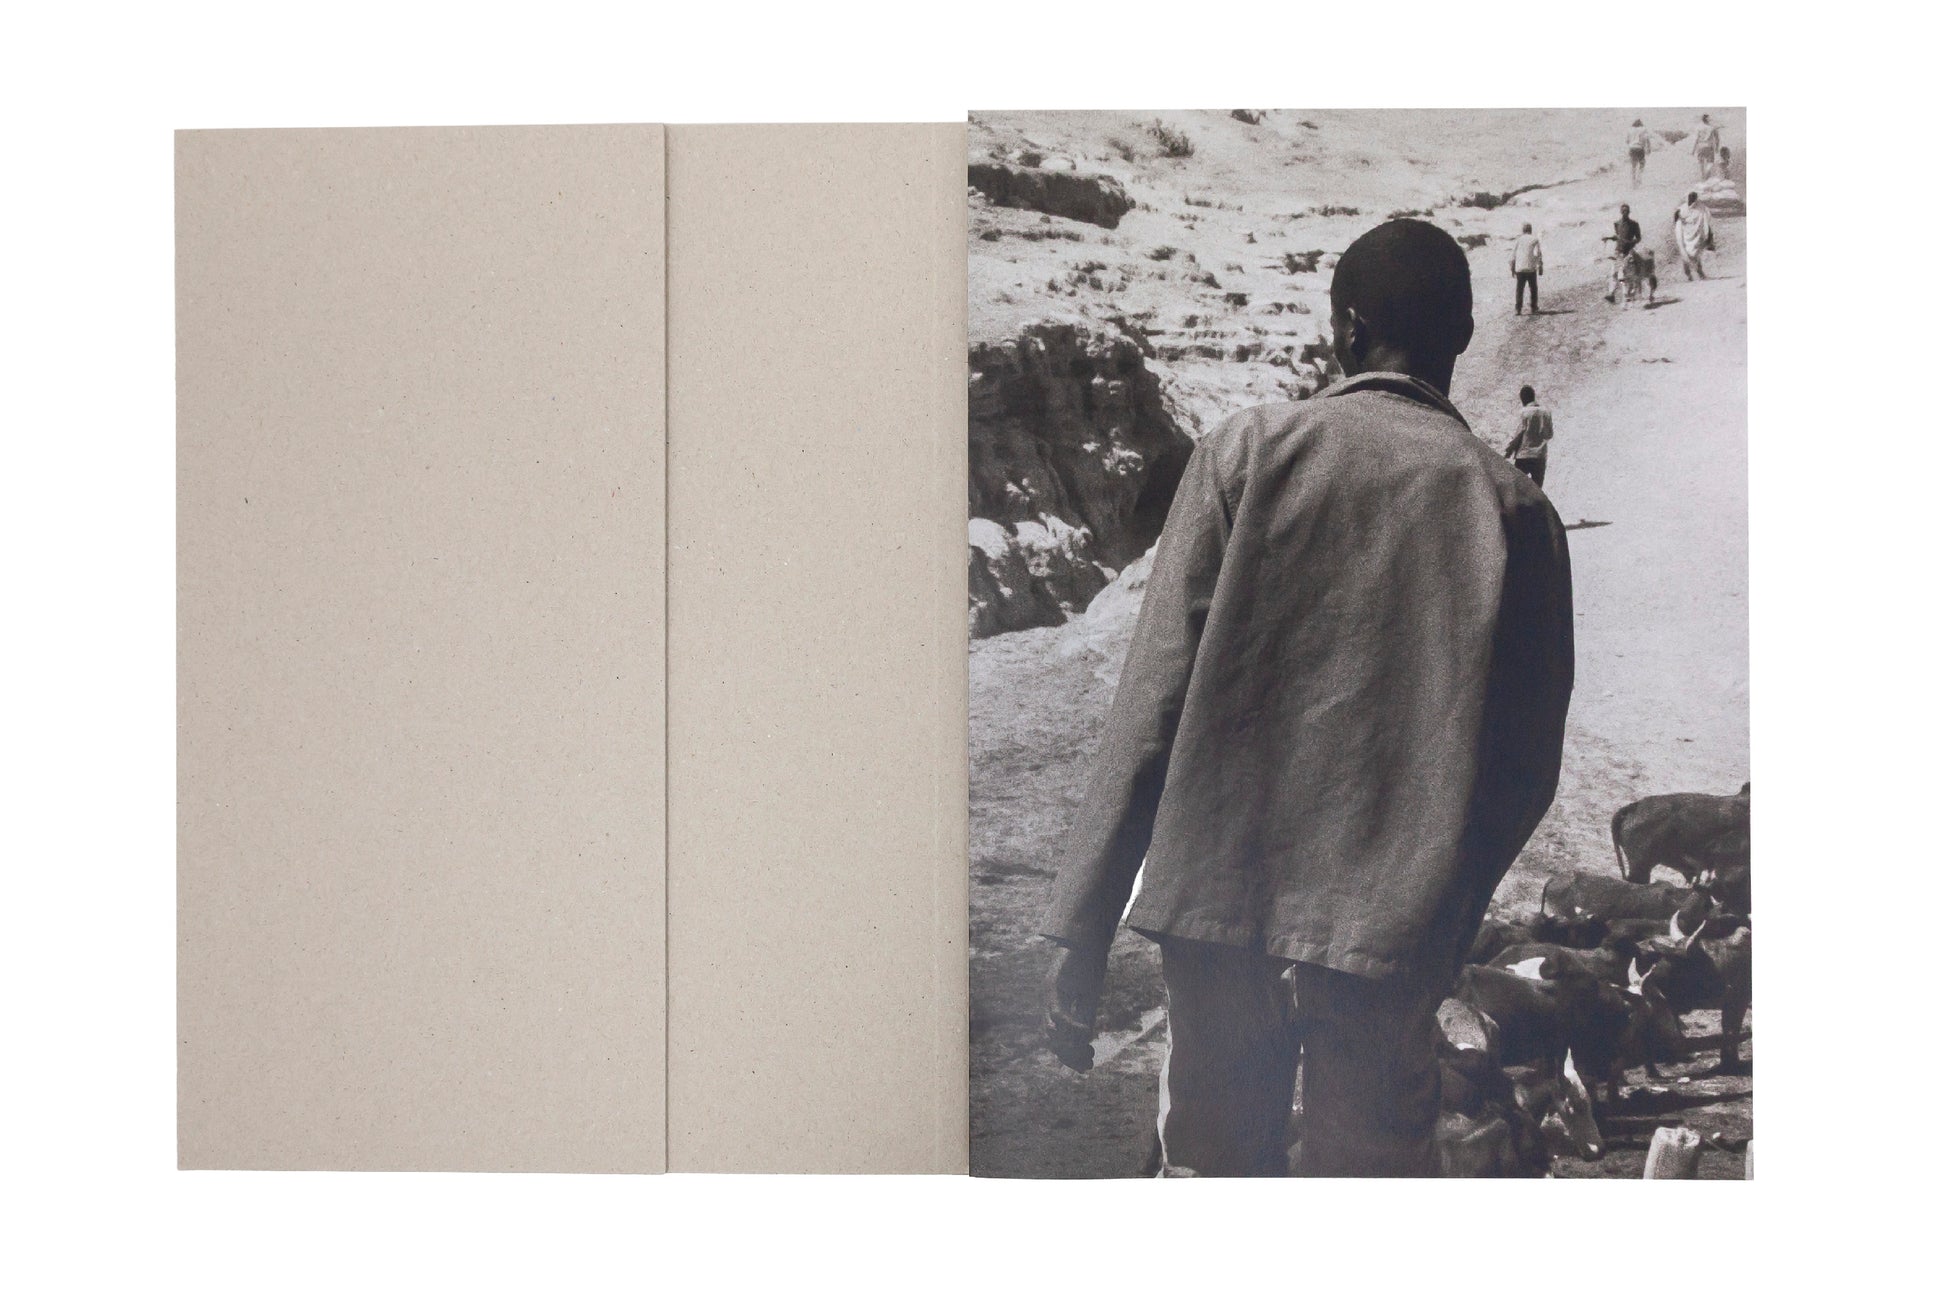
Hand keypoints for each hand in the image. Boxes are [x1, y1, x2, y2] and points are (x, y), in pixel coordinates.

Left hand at [1044, 940, 1108, 1071]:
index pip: (1056, 1042)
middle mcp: (1046, 1005)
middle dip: (1069, 1055)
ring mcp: (1047, 994)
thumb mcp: (1087, 997)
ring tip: (1086, 1046)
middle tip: (1089, 1061)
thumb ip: (1083, 1016)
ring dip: (1068, 1042)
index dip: (1070, 1057)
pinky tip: (1084, 1028)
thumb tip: (1084, 1040)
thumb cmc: (1087, 968)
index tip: (1088, 1066)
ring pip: (1049, 1030)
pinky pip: (1057, 1011)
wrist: (1086, 941)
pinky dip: (1070, 1024)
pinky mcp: (1052, 984)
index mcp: (1053, 1009)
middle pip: (1050, 1041)